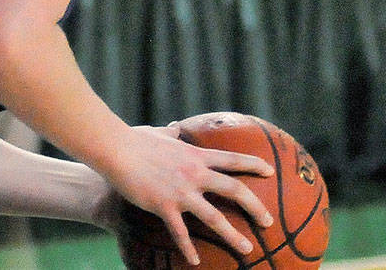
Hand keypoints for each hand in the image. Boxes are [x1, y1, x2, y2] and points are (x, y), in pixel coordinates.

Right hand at [107, 124, 273, 265]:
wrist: (116, 148)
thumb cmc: (134, 139)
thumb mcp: (158, 133)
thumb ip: (171, 134)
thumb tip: (175, 128)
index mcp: (195, 156)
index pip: (232, 159)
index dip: (253, 165)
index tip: (270, 171)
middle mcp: (194, 174)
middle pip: (234, 190)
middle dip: (255, 207)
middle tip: (268, 222)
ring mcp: (180, 191)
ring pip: (215, 217)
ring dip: (233, 235)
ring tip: (247, 249)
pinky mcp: (164, 206)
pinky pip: (180, 232)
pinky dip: (189, 248)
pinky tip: (195, 262)